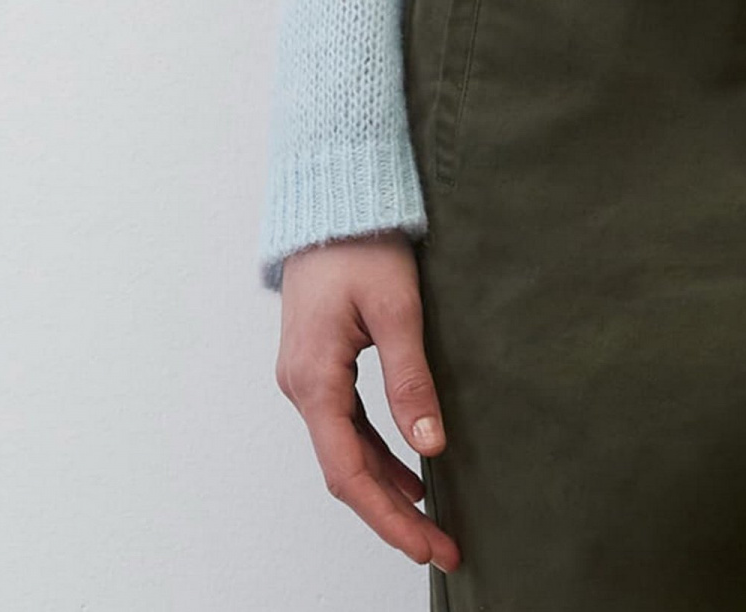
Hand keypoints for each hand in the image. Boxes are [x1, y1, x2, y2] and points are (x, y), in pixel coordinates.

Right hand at [274, 232, 460, 573]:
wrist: (331, 199)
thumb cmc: (361, 243)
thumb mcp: (396, 308)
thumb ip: (410, 378)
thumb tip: (432, 444)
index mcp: (314, 379)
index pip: (349, 473)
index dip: (388, 518)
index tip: (427, 547)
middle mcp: (301, 387)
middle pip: (346, 472)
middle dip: (393, 514)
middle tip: (444, 544)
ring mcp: (307, 378)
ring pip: (345, 452)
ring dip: (386, 487)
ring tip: (433, 519)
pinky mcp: (319, 365)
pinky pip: (346, 426)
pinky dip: (377, 454)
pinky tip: (411, 467)